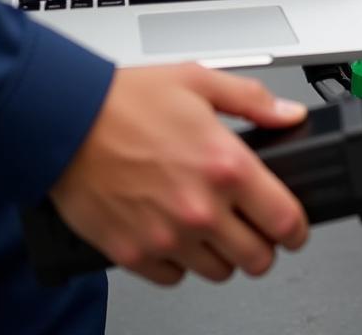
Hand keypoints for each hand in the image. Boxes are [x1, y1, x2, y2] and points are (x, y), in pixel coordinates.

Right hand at [50, 63, 309, 285]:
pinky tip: (178, 235)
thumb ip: (254, 101)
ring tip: (216, 229)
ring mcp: (166, 236)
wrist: (64, 122)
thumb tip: (289, 114)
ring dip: (224, 255)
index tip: (295, 226)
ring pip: (219, 272)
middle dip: (264, 245)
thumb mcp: (201, 82)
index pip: (284, 219)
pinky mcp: (133, 254)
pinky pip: (173, 278)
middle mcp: (201, 208)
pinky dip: (181, 263)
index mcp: (226, 166)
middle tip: (256, 228)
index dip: (298, 227)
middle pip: (257, 258)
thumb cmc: (126, 101)